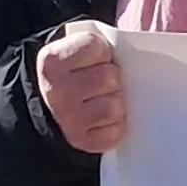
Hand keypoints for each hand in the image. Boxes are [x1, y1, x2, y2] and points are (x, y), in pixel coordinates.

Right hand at [34, 19, 124, 153]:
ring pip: (114, 107)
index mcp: (52, 61)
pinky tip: (104, 119)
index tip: (97, 58)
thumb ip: (98, 43)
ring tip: (104, 99)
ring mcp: (68, 120)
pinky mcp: (81, 142)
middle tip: (102, 81)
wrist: (50, 104)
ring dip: (115, 102)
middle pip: (110, 78)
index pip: (97, 48)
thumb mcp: (75, 49)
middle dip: (112, 78)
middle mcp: (56, 91)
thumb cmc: (74, 72)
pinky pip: (115, 132)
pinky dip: (115, 126)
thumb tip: (136, 55)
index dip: (103, 52)